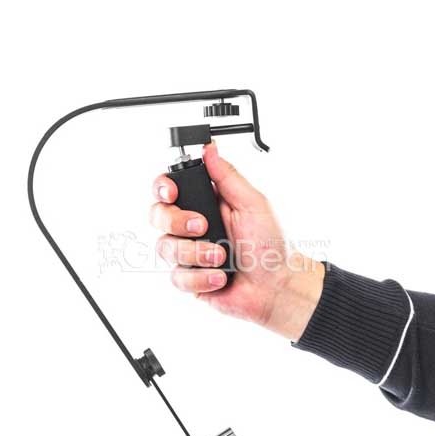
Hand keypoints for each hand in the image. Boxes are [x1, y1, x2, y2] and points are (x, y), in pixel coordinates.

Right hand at [150, 142, 323, 340]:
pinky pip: (177, 277)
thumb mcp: (253, 203)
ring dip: (195, 253)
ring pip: (165, 248)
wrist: (276, 286)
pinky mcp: (189, 278)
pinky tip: (219, 276)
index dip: (162, 188)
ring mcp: (189, 253)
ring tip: (221, 256)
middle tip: (202, 227)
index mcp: (206, 203)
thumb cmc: (271, 245)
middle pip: (157, 215)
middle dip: (176, 222)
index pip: (169, 188)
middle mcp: (193, 226)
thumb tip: (210, 149)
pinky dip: (201, 277)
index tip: (172, 193)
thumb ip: (228, 176)